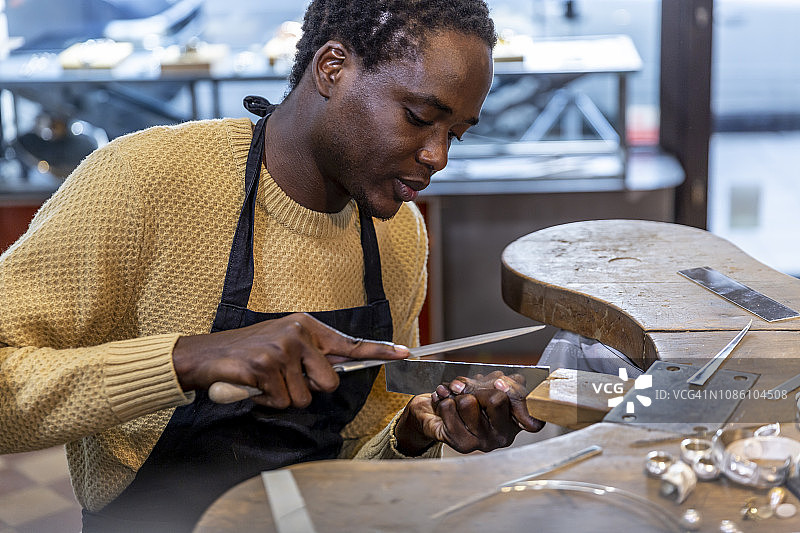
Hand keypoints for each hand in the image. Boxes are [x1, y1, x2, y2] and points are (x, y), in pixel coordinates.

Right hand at [172, 313, 408, 408]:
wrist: (205, 355)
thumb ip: (312, 354)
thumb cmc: (248, 353)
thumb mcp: (283, 343)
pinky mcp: (264, 368)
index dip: (379, 351)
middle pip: (329, 383)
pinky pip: (282, 402)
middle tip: (284, 379)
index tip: (404, 353)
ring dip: (284, 398)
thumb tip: (339, 372)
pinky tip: (255, 386)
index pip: (349, 343)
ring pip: (304, 398)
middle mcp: (298, 334)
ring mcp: (281, 350)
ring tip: (266, 381)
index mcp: (306, 326)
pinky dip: (268, 402)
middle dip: (309, 390)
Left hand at [394, 371, 543, 454]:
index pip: (529, 409)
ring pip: (468, 402)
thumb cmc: (467, 397)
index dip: (515, 393)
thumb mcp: (488, 384)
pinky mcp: (462, 444)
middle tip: (470, 391)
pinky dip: (442, 399)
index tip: (500, 383)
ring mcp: (484, 442)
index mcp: (517, 421)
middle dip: (477, 386)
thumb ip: (498, 381)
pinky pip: (449, 407)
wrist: (435, 415)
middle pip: (497, 398)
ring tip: (456, 400)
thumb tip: (499, 384)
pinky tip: (445, 405)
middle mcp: (504, 436)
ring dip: (457, 394)